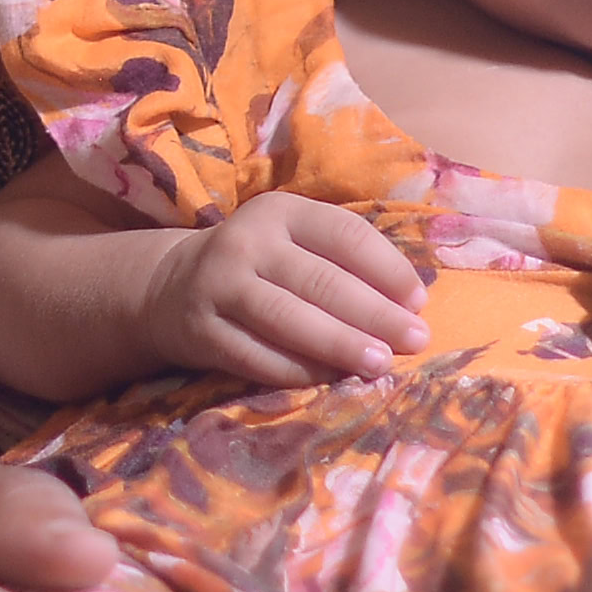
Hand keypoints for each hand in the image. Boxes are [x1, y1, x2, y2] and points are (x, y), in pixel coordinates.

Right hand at [155, 190, 428, 383]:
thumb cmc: (261, 265)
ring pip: (288, 318)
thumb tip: (410, 305)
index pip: (344, 234)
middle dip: (374, 314)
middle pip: (321, 280)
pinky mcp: (202, 330)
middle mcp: (246, 242)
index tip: (419, 302)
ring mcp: (219, 285)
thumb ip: (345, 262)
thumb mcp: (295, 242)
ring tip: (380, 364)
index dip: (387, 268)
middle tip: (414, 340)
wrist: (172, 287)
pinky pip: (257, 356)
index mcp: (281, 211)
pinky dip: (298, 371)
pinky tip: (331, 380)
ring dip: (340, 344)